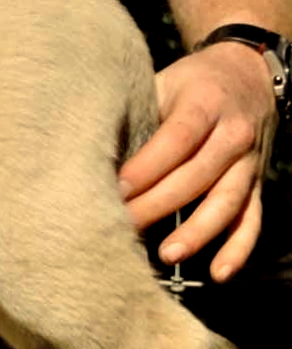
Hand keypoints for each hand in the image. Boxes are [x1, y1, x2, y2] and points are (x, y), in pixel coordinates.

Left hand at [118, 41, 277, 281]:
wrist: (246, 74)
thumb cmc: (190, 83)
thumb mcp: (162, 84)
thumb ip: (137, 115)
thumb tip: (91, 152)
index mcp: (205, 105)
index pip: (175, 141)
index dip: (145, 168)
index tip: (115, 191)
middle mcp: (232, 135)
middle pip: (196, 176)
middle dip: (157, 205)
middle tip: (121, 228)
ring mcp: (248, 162)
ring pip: (226, 202)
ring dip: (197, 232)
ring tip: (166, 255)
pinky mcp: (257, 183)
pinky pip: (252, 218)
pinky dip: (239, 248)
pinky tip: (218, 274)